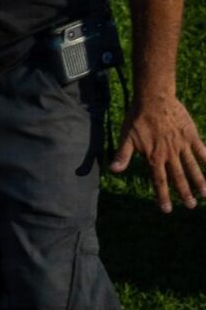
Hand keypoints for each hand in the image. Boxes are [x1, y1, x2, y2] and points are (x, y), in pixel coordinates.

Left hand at [111, 93, 205, 212]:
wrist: (154, 99)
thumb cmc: (137, 118)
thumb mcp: (126, 137)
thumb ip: (122, 155)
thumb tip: (113, 170)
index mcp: (154, 157)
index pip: (159, 181)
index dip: (163, 196)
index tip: (167, 209)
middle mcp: (169, 154)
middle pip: (178, 177)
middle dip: (184, 193)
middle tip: (191, 206)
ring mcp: (181, 145)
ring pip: (192, 167)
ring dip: (199, 181)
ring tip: (205, 194)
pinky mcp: (190, 135)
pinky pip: (202, 150)